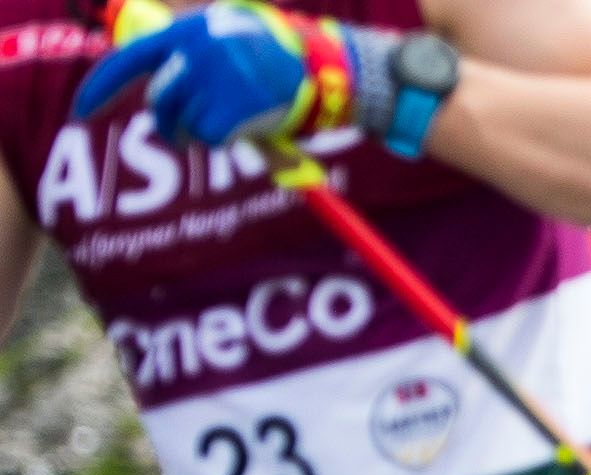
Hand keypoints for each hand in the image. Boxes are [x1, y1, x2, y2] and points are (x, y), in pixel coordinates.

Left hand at [76, 1, 381, 148]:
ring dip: (206, 131)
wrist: (323, 66)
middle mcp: (194, 54)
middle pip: (160, 103)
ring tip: (238, 117)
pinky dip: (228, 139)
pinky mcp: (229, 110)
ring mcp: (212, 82)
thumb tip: (149, 85)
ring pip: (186, 125)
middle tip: (191, 131)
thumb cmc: (272, 55)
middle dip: (172, 123)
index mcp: (188, 32)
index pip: (129, 61)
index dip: (101, 88)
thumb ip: (186, 55)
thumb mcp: (224, 38)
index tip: (80, 113)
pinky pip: (211, 137)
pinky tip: (250, 124)